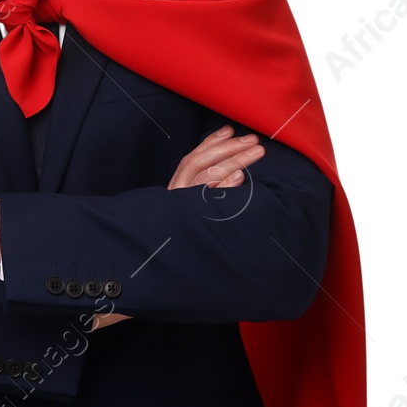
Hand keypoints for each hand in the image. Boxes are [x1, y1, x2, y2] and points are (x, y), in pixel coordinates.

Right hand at [91, 127, 264, 332]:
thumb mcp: (189, 211)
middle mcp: (175, 198)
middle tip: (254, 141)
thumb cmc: (179, 243)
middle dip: (229, 149)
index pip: (193, 159)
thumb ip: (206, 191)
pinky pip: (205, 204)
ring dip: (232, 162)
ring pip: (204, 179)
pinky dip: (222, 190)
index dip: (211, 142)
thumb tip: (234, 171)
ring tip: (254, 153)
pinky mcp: (188, 227)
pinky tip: (239, 181)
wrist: (152, 277)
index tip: (230, 129)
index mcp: (176, 192)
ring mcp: (180, 211)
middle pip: (200, 165)